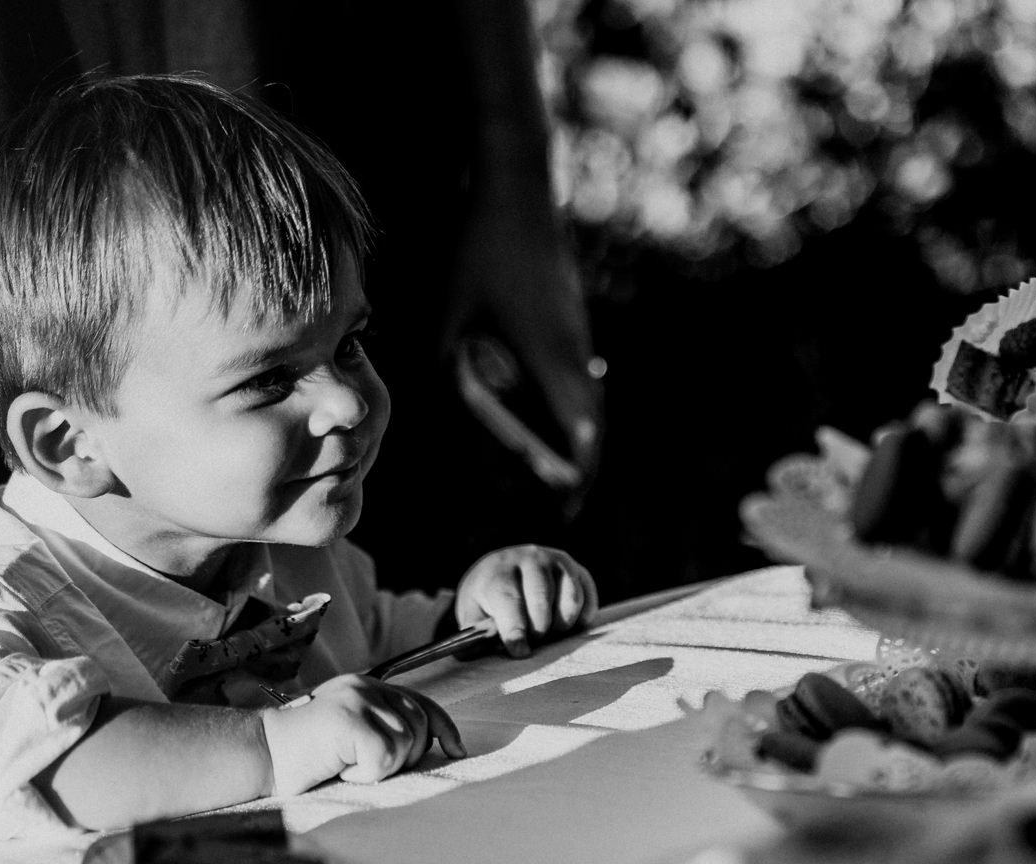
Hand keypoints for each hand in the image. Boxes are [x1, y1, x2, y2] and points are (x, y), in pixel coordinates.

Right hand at [261, 675, 465, 794]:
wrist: (260, 755)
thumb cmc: (305, 754)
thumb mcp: (352, 733)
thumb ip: (385, 727)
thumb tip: (435, 743)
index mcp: (368, 687)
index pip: (422, 703)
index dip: (444, 728)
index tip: (456, 750)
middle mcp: (366, 687)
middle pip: (419, 727)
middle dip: (405, 756)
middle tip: (364, 765)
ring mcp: (357, 700)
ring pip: (405, 744)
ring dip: (379, 767)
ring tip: (345, 764)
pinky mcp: (349, 720)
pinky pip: (383, 758)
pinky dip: (364, 775)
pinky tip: (338, 769)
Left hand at [443, 184, 603, 495]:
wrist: (518, 184)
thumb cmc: (479, 247)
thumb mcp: (449, 314)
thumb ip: (449, 371)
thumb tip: (444, 418)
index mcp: (551, 357)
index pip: (581, 435)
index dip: (577, 477)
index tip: (565, 508)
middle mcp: (574, 351)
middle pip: (591, 424)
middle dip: (579, 465)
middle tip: (563, 500)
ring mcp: (578, 332)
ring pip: (589, 398)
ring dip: (578, 435)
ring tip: (559, 466)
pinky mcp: (572, 316)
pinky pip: (580, 375)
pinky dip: (572, 405)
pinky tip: (552, 411)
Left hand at [455, 545, 597, 657]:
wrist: (503, 570)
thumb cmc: (487, 600)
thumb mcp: (472, 613)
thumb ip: (474, 634)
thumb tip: (473, 652)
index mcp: (498, 570)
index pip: (509, 599)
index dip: (515, 629)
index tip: (520, 651)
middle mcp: (529, 558)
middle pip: (541, 600)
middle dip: (538, 629)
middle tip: (533, 641)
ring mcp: (557, 562)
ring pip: (569, 601)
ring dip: (560, 626)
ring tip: (547, 631)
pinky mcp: (578, 571)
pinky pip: (587, 601)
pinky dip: (579, 621)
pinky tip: (562, 624)